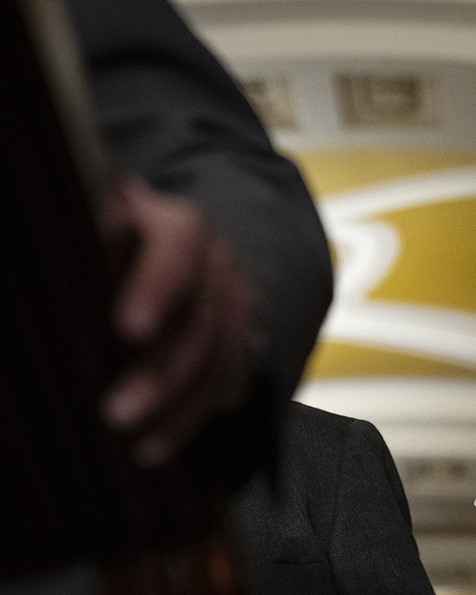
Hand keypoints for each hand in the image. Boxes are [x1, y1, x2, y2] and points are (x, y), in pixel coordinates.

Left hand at [100, 173, 257, 466]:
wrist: (152, 248)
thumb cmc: (96, 241)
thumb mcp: (89, 223)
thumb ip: (84, 228)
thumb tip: (45, 225)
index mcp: (171, 220)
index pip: (178, 245)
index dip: (159, 285)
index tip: (128, 327)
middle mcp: (212, 254)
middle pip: (202, 313)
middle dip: (161, 369)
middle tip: (115, 412)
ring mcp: (230, 294)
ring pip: (218, 353)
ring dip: (177, 402)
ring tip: (134, 441)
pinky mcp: (237, 330)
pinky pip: (223, 378)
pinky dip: (190, 417)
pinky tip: (156, 447)